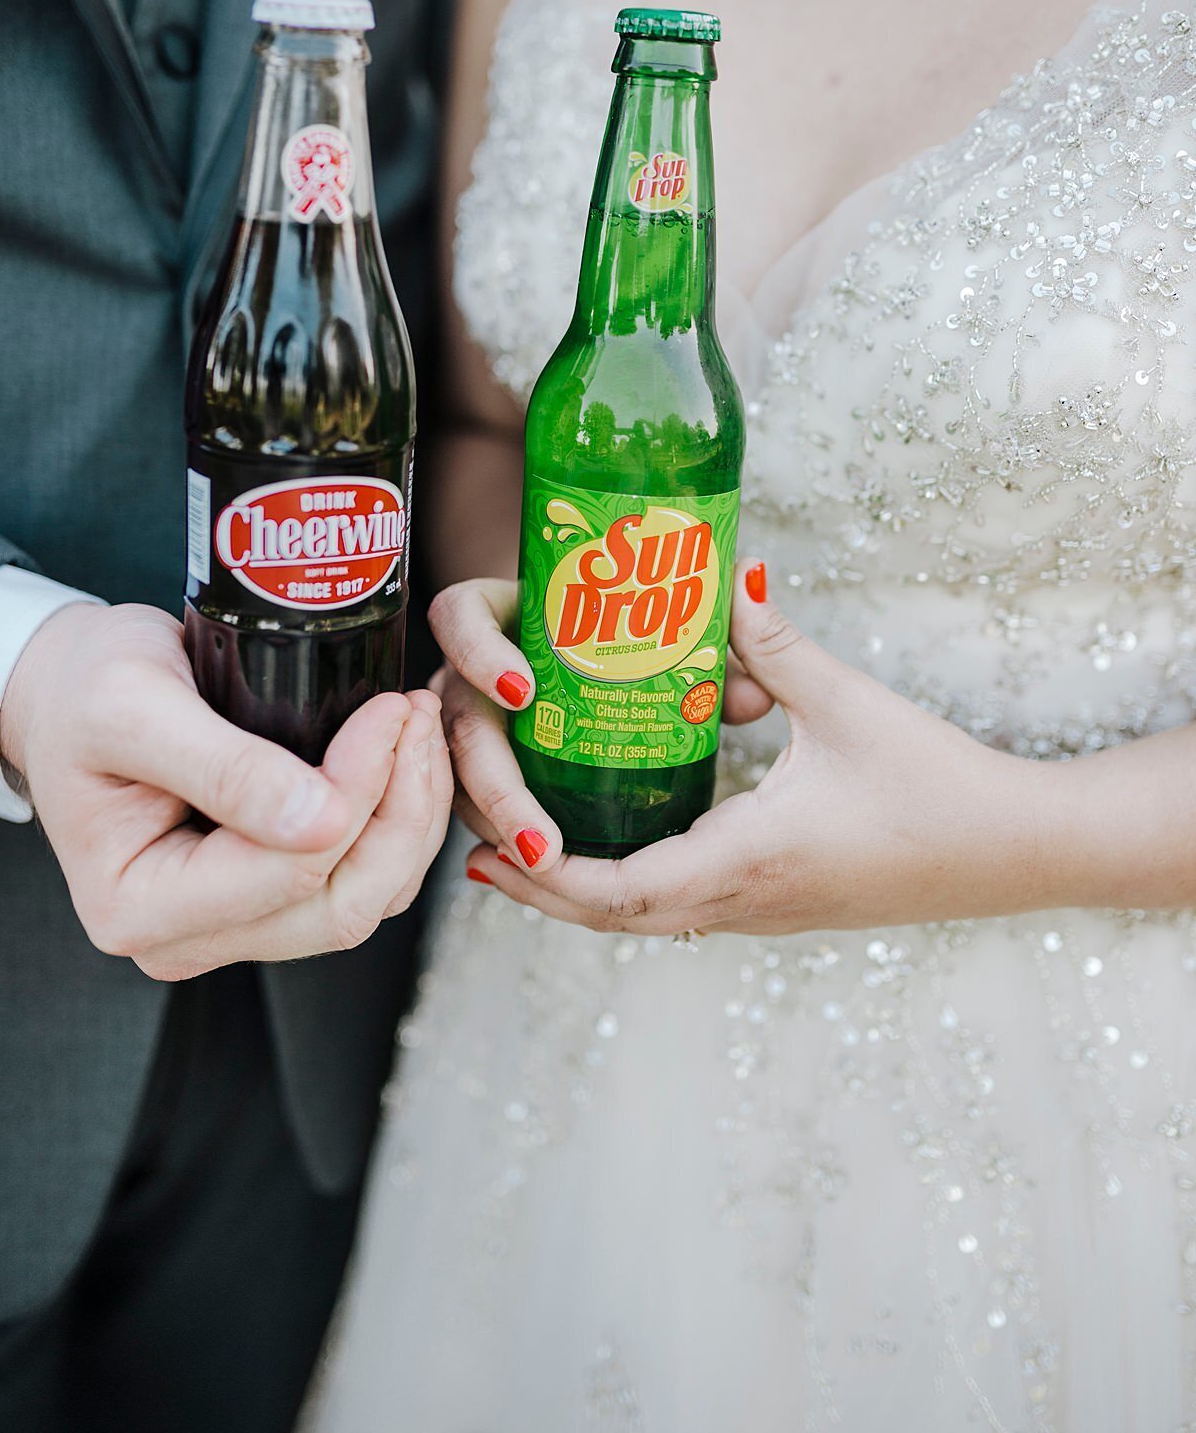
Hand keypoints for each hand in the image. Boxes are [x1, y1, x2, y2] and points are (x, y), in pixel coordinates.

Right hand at [0, 603, 453, 978]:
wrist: (71, 693)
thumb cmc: (86, 694)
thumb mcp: (132, 707)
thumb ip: (221, 767)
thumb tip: (320, 820)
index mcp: (140, 907)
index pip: (287, 872)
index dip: (356, 790)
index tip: (388, 708)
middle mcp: (190, 937)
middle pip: (340, 905)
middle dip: (399, 810)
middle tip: (416, 714)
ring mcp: (239, 923)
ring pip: (369, 897)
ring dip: (411, 814)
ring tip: (417, 724)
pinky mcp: (275, 895)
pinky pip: (367, 877)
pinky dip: (401, 819)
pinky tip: (406, 755)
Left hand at [459, 561, 1063, 934]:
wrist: (1015, 852)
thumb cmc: (938, 787)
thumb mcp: (849, 707)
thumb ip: (776, 647)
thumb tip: (729, 578)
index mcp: (745, 862)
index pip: (614, 892)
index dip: (541, 874)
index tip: (488, 846)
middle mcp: (743, 902)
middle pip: (610, 916)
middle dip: (536, 882)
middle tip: (481, 839)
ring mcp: (762, 911)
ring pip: (644, 917)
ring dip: (576, 888)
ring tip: (524, 841)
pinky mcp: (781, 903)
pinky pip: (681, 904)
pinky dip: (627, 883)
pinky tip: (617, 837)